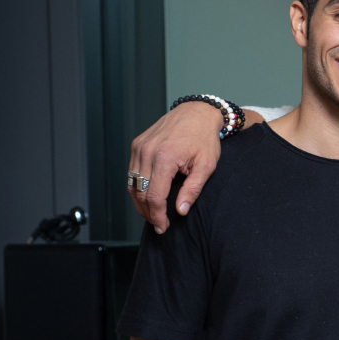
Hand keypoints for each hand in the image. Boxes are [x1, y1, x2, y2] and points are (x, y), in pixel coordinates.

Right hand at [128, 101, 224, 232]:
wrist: (197, 113)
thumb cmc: (204, 138)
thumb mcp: (207, 166)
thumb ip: (193, 190)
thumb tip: (181, 211)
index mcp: (164, 158)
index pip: (154, 196)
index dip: (157, 215)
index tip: (163, 226)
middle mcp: (147, 152)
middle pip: (139, 192)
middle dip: (148, 212)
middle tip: (158, 224)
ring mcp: (139, 147)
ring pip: (131, 183)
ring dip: (140, 202)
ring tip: (152, 214)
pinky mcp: (137, 145)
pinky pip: (132, 172)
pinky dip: (137, 187)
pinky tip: (147, 196)